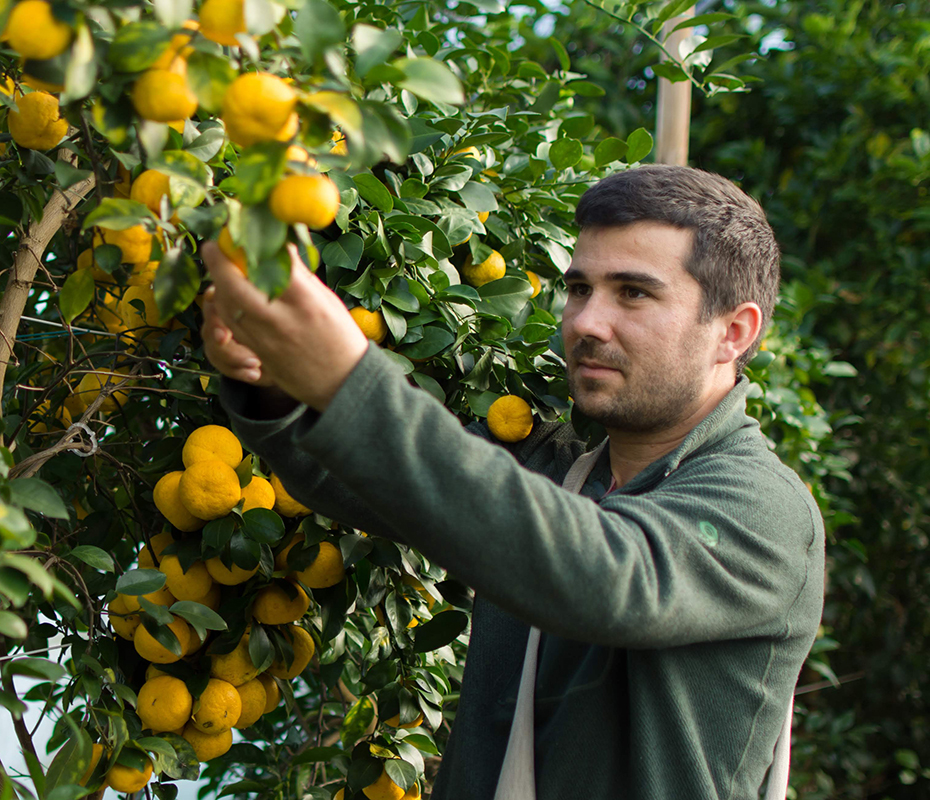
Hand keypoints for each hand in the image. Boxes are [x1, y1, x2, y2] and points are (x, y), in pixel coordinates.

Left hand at [201, 242, 368, 410]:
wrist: (342, 382)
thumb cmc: (339, 336)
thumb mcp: (326, 299)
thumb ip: (299, 275)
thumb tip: (279, 244)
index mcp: (305, 301)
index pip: (268, 264)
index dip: (246, 246)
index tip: (236, 232)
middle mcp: (281, 320)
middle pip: (235, 286)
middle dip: (218, 263)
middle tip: (214, 247)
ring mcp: (266, 340)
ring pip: (227, 307)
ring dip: (219, 284)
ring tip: (222, 270)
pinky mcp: (258, 354)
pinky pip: (232, 326)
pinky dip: (226, 307)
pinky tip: (229, 296)